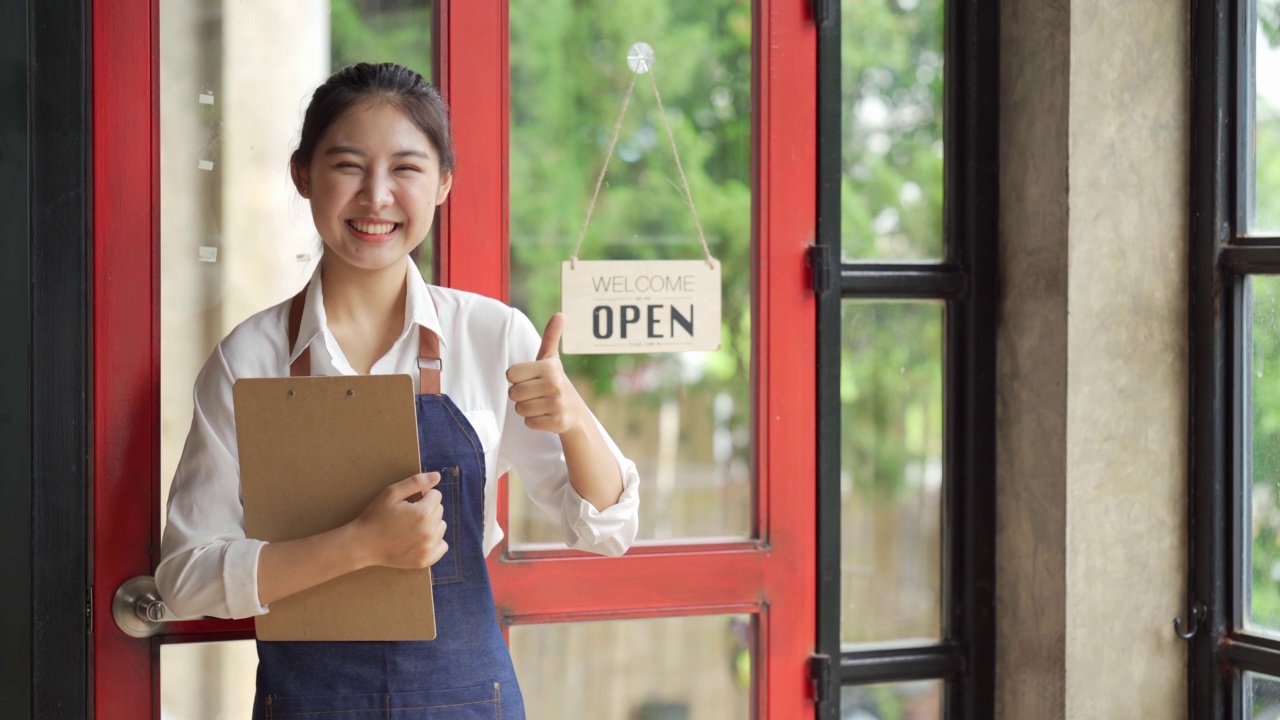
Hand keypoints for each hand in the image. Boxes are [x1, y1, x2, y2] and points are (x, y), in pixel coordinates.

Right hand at [349, 472, 446, 569]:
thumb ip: (416, 482)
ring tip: (411, 527)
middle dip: (426, 509)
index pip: (436, 495)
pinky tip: (419, 539)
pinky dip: (434, 541)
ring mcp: (428, 548)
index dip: (422, 496)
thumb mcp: (392, 493)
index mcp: (423, 513)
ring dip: (431, 524)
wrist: (363, 544)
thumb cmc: (376, 516)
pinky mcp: (426, 560)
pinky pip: (442, 546)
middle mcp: (429, 531)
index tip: (408, 503)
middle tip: (406, 515)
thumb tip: (437, 476)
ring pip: (441, 527)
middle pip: (439, 511)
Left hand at [507, 313, 586, 434]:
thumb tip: (560, 314)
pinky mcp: (558, 422)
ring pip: (520, 409)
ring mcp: (557, 404)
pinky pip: (529, 423)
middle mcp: (554, 384)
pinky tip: (546, 416)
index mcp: (549, 367)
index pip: (511, 375)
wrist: (574, 411)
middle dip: (520, 396)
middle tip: (535, 394)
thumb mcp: (551, 359)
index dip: (517, 379)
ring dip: (527, 409)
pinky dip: (534, 422)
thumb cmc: (554, 382)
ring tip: (540, 404)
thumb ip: (551, 336)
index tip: (530, 379)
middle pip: (513, 393)